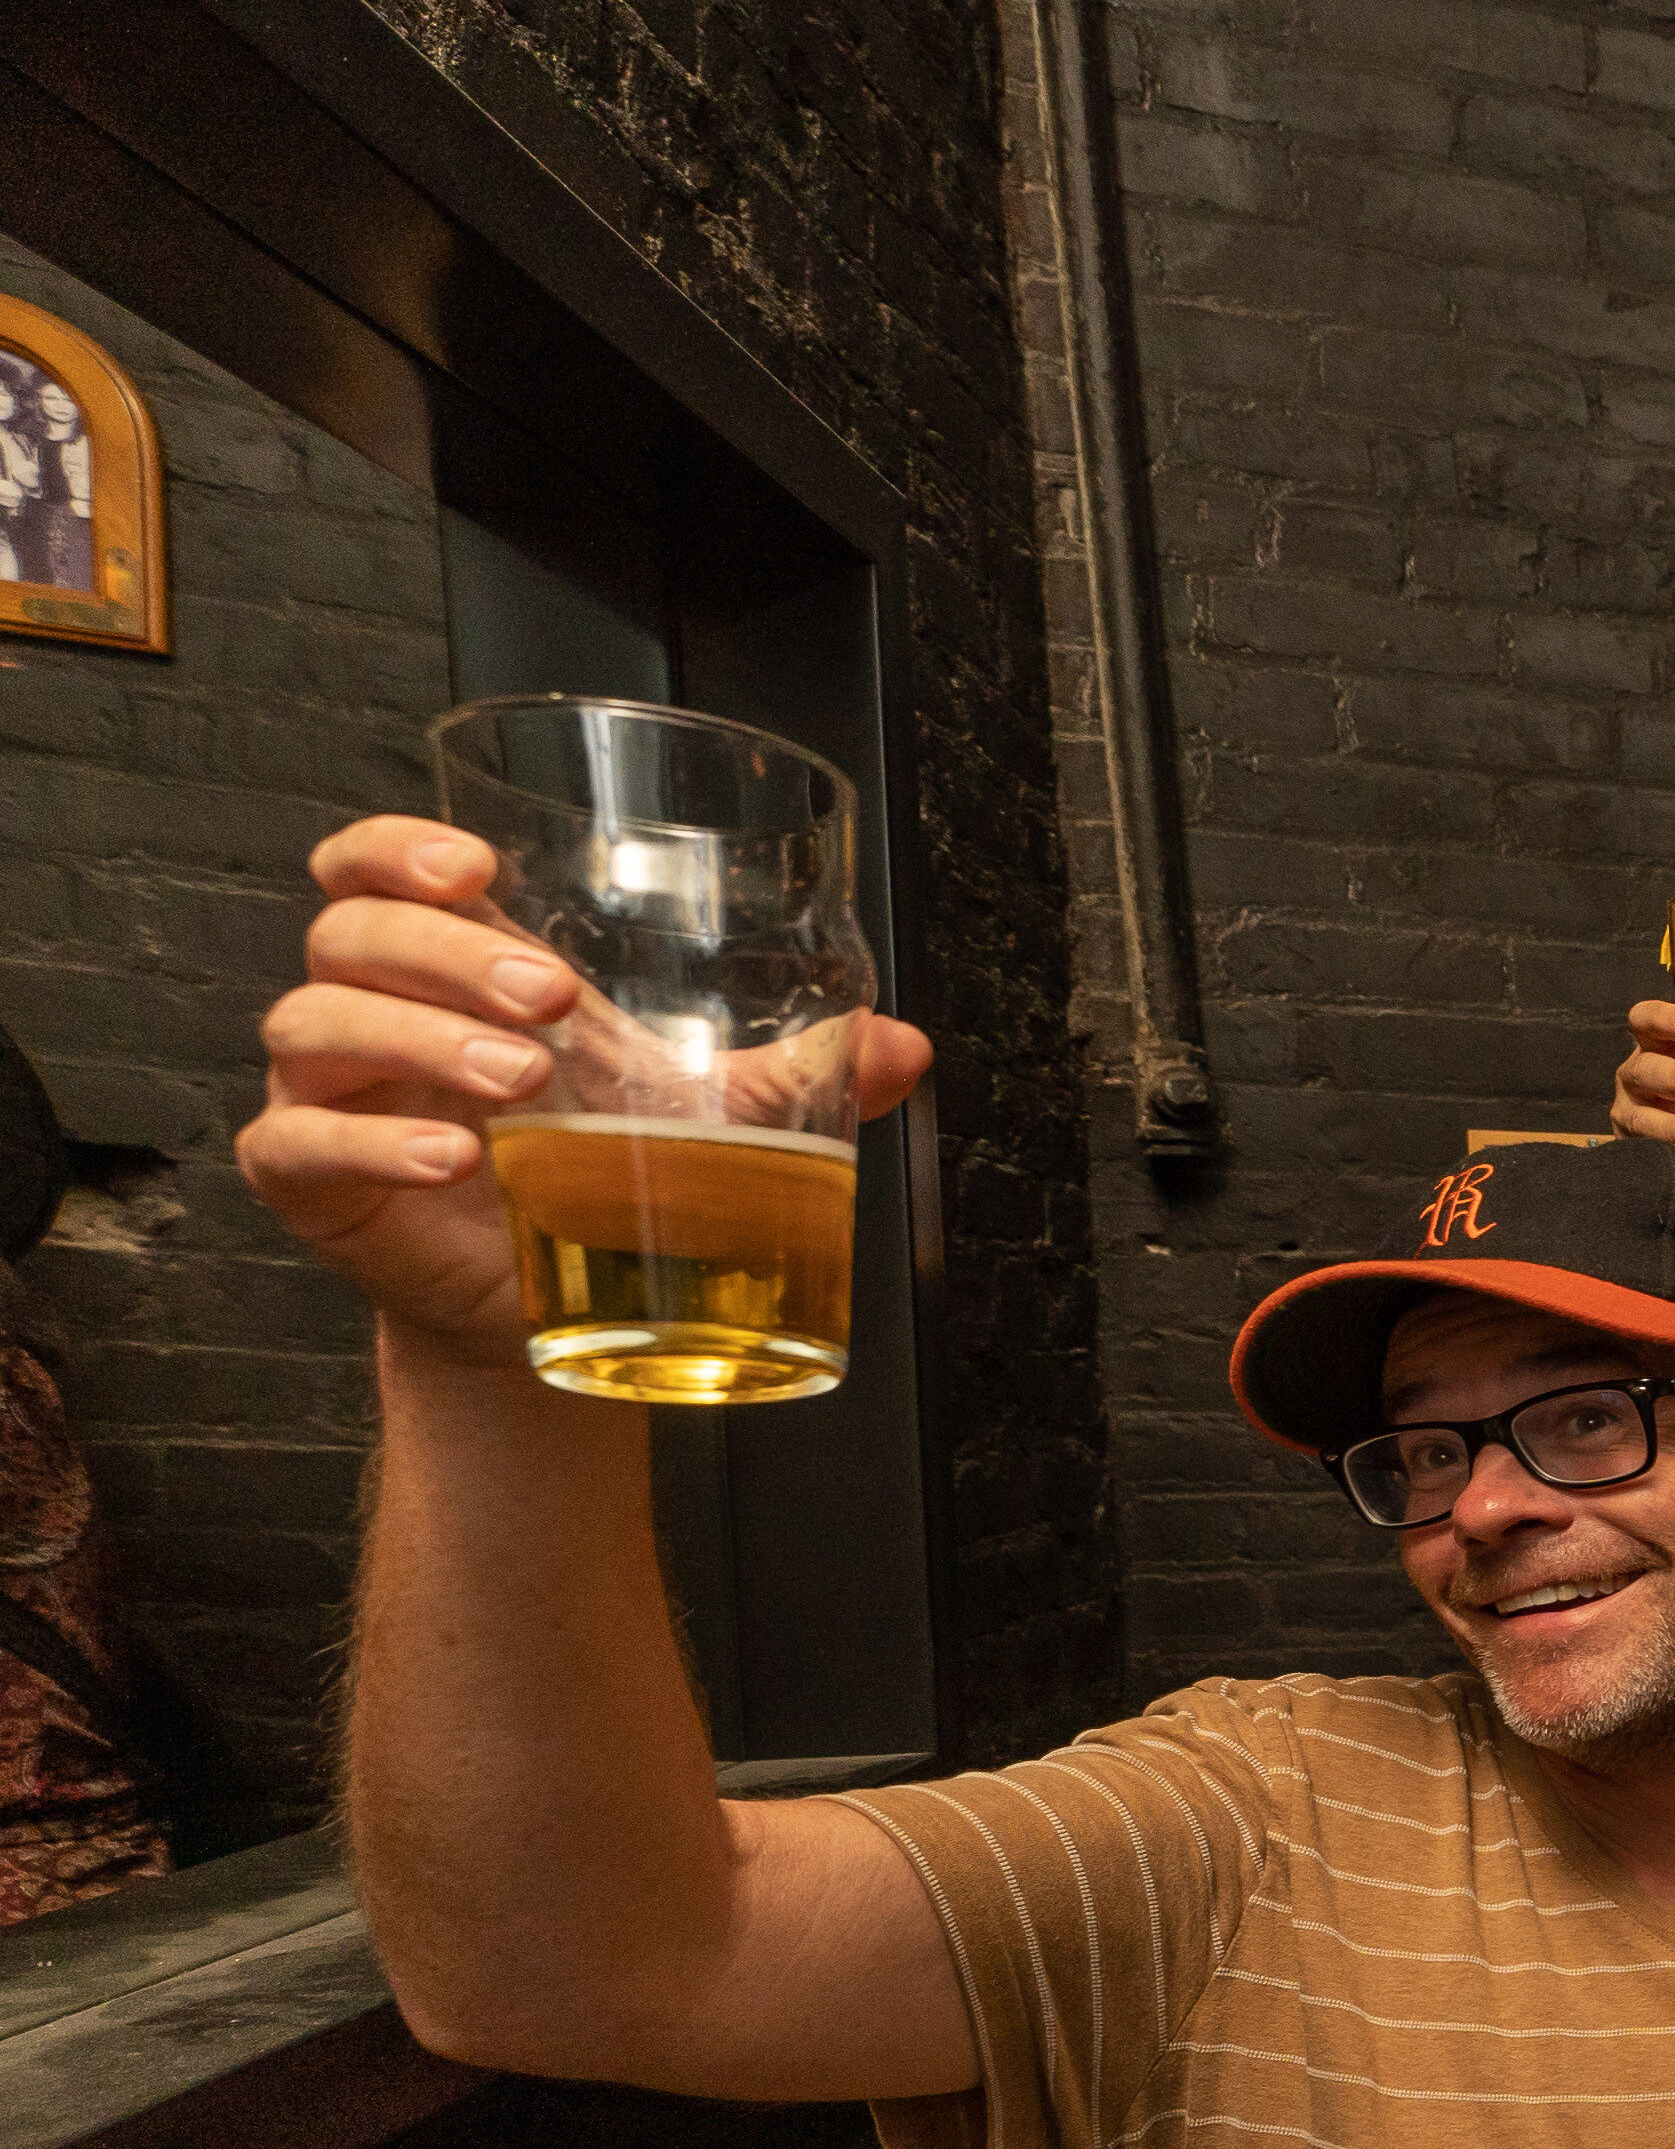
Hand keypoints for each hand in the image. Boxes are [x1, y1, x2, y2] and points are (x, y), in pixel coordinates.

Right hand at [246, 814, 933, 1369]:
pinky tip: (447, 1161)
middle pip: (352, 934)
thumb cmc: (595, 1167)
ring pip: (317, 1023)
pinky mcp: (313, 1183)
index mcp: (449, 963)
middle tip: (553, 999)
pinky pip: (300, 1142)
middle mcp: (376, 1011)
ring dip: (418, 1037)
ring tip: (520, 1077)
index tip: (471, 863)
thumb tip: (900, 1046)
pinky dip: (368, 1144)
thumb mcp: (700, 1111)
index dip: (396, 846)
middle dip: (446, 951)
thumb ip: (796, 1074)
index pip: (374, 866)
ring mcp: (333, 1092)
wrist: (550, 1303)